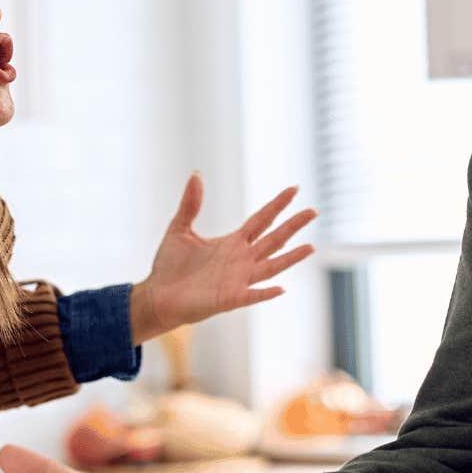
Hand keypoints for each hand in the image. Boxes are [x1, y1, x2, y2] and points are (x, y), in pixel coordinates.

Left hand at [129, 174, 316, 341]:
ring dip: (291, 258)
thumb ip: (190, 204)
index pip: (261, 220)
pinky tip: (281, 288)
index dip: (278, 204)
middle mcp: (241, 260)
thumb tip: (196, 174)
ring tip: (311, 247)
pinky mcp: (229, 298)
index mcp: (232, 242)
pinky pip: (252, 295)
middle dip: (293, 225)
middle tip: (314, 210)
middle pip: (274, 239)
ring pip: (271, 266)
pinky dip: (265, 293)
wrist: (158, 296)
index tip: (294, 189)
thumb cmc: (169, 266)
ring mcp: (238, 280)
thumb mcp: (179, 229)